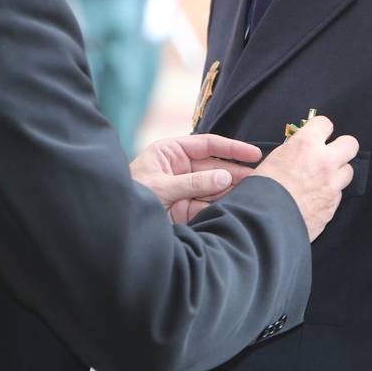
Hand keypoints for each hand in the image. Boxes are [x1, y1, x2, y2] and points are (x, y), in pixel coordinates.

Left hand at [131, 134, 262, 223]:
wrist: (111, 225)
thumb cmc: (129, 196)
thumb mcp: (161, 186)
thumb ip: (193, 183)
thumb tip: (225, 177)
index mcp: (170, 152)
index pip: (207, 145)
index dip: (232, 148)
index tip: (254, 153)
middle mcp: (179, 168)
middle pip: (214, 167)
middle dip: (235, 173)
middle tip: (259, 179)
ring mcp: (182, 189)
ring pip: (213, 188)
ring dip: (231, 191)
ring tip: (253, 195)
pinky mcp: (183, 210)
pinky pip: (207, 206)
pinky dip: (221, 207)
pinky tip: (236, 207)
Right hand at [249, 116, 357, 241]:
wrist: (265, 222)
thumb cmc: (260, 190)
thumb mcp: (272, 159)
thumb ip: (292, 151)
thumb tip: (298, 150)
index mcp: (306, 145)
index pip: (325, 123)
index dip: (320, 129)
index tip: (316, 135)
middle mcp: (324, 161)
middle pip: (350, 144)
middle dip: (341, 147)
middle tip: (329, 154)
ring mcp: (332, 184)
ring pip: (348, 171)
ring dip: (338, 173)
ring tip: (322, 179)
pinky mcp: (333, 205)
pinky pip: (338, 194)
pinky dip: (330, 194)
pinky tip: (316, 199)